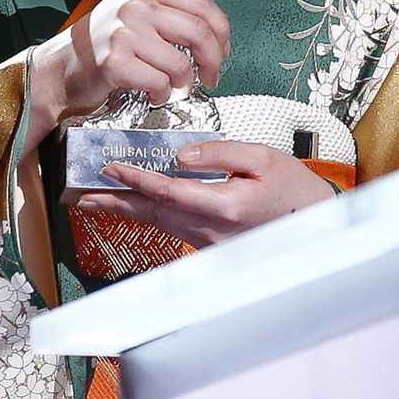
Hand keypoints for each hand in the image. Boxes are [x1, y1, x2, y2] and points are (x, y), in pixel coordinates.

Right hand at [25, 0, 229, 151]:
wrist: (60, 70)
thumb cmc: (103, 46)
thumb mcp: (136, 14)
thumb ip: (170, 13)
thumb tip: (216, 32)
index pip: (200, 3)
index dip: (221, 31)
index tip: (223, 50)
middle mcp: (134, 4)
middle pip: (198, 32)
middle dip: (213, 61)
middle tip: (210, 77)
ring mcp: (123, 32)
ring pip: (180, 63)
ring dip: (183, 83)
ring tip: (170, 87)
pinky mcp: (114, 62)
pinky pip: (160, 83)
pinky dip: (162, 95)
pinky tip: (152, 94)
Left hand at [74, 139, 336, 247]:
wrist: (317, 225)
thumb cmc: (293, 188)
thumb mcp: (262, 158)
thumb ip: (219, 153)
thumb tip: (180, 156)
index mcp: (224, 206)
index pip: (169, 191)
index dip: (137, 179)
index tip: (111, 168)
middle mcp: (211, 229)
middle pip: (153, 214)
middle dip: (115, 203)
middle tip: (81, 196)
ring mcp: (210, 242)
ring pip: (158, 223)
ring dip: (126, 210)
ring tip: (96, 200)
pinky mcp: (212, 244)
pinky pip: (172, 227)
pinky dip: (148, 215)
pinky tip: (133, 206)